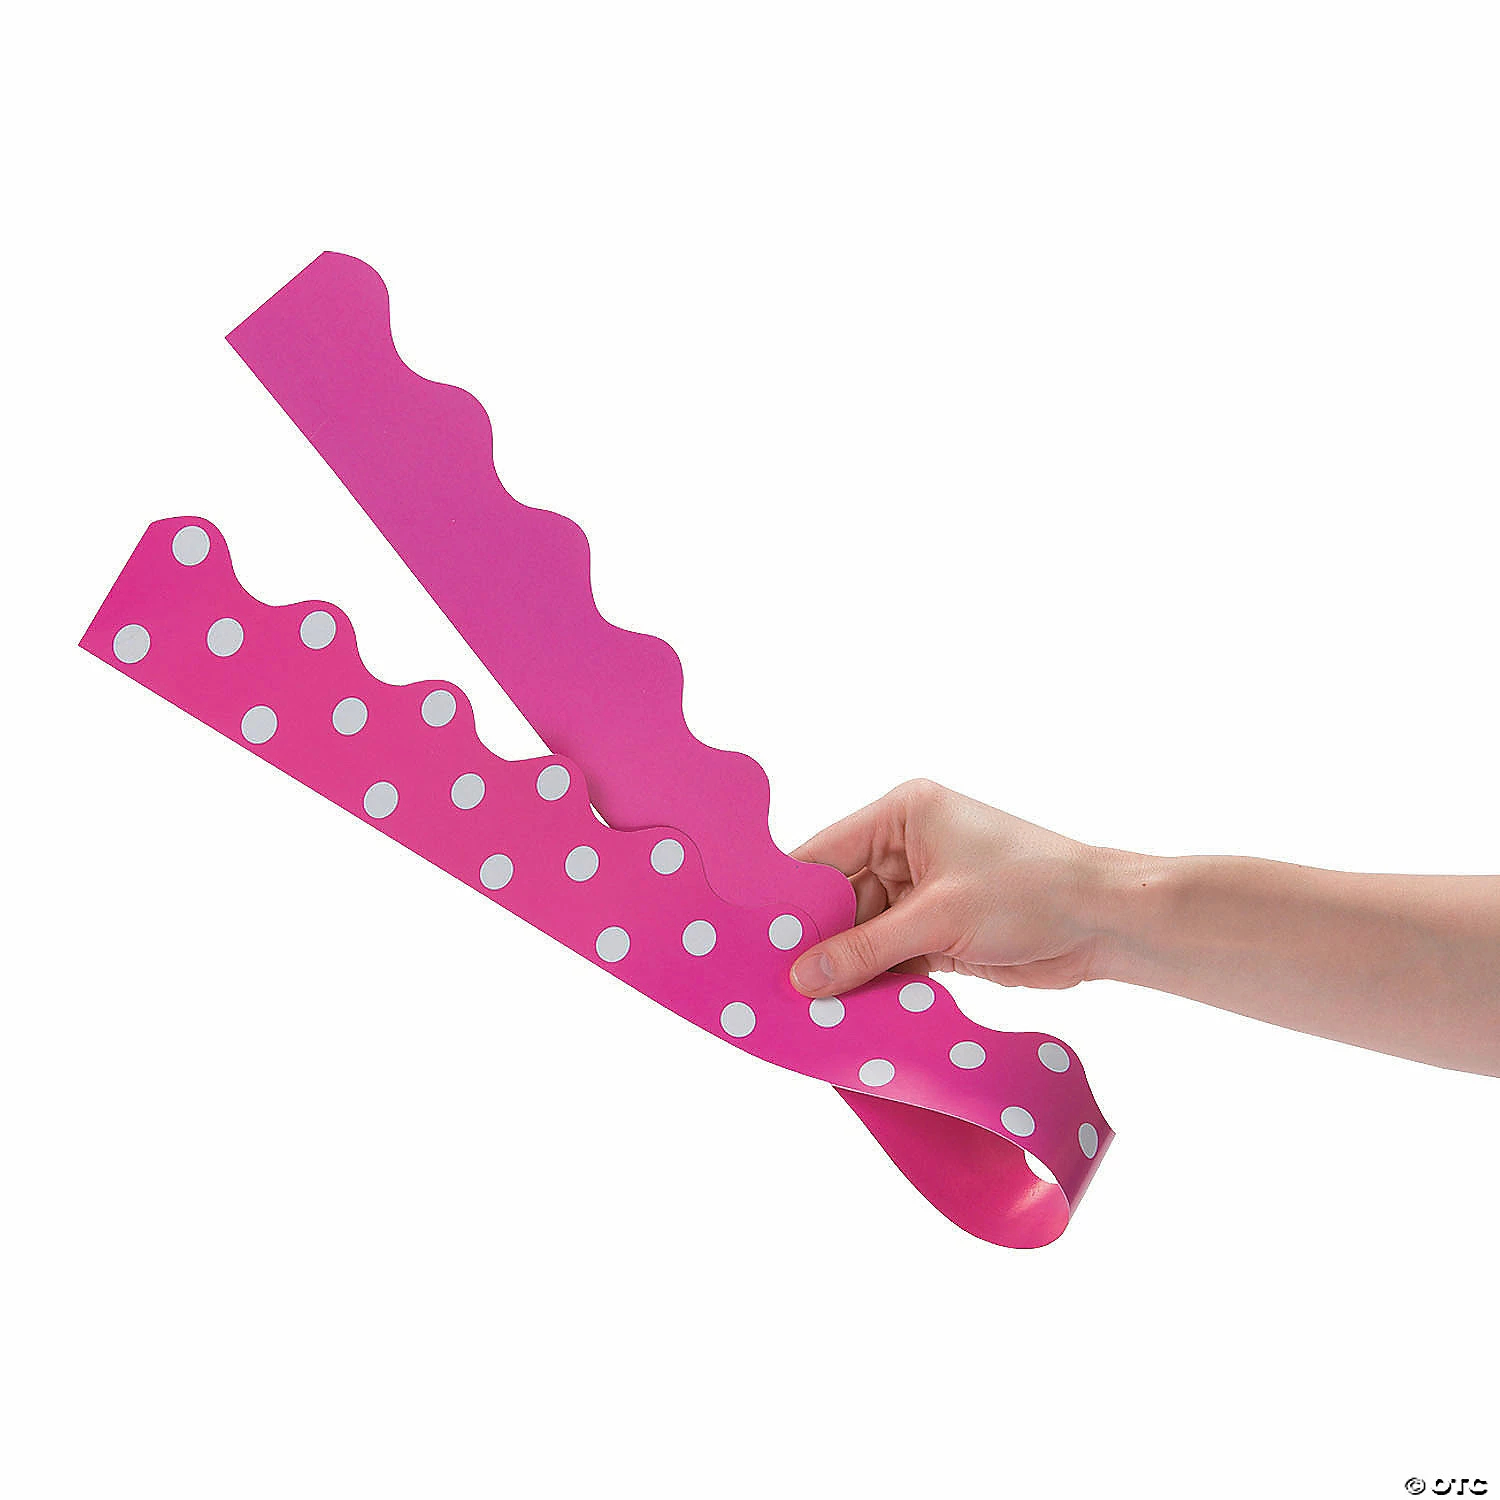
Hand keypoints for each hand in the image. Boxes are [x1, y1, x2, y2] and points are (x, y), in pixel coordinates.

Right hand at [789, 779, 1132, 996]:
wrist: (1107, 924)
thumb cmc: (1032, 891)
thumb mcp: (939, 918)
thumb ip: (865, 950)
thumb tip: (802, 977)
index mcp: (902, 815)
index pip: (824, 853)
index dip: (787, 895)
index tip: (748, 936)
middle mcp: (906, 847)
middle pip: (839, 899)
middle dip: (813, 942)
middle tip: (771, 985)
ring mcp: (923, 891)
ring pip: (862, 935)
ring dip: (843, 970)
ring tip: (804, 1009)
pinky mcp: (940, 931)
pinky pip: (890, 958)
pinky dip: (874, 984)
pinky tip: (847, 1013)